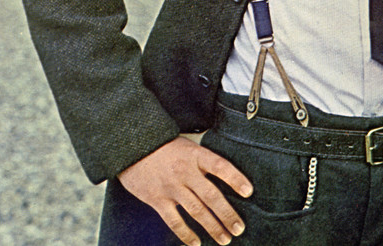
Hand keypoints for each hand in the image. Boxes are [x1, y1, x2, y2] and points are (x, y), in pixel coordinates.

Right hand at [117, 136, 252, 245]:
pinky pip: (174, 220)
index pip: (221, 167)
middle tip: (239, 229)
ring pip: (196, 211)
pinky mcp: (157, 200)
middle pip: (211, 196)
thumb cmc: (167, 148)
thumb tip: (229, 181)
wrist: (134, 147)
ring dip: (212, 227)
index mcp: (196, 156)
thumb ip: (206, 163)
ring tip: (225, 239)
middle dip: (227, 214)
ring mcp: (171, 187)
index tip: (249, 192)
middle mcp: (185, 172)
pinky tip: (196, 243)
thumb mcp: (190, 148)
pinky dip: (185, 233)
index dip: (236, 179)